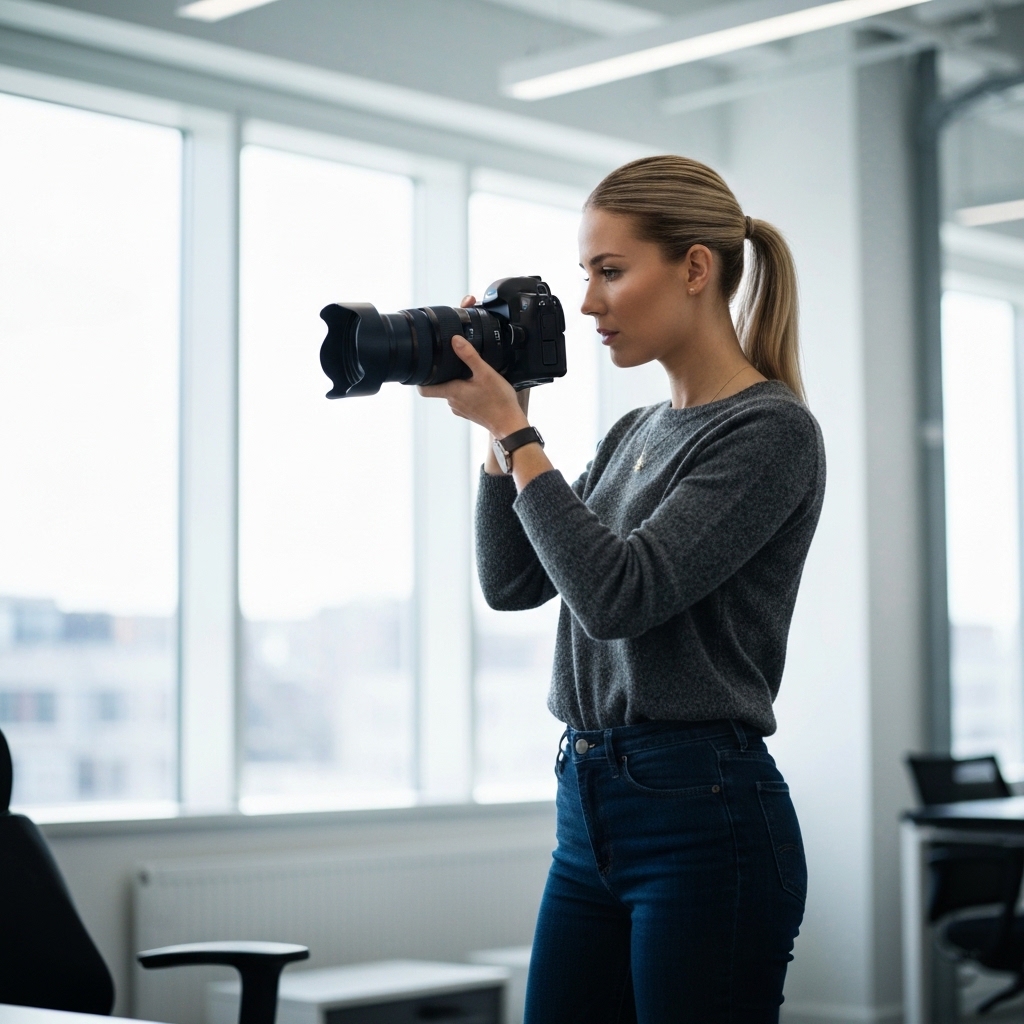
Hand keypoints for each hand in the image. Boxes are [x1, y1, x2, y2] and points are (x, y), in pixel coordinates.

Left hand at [417, 295, 528, 438]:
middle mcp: (453, 403)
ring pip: (452, 392)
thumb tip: (455, 340)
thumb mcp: (485, 373)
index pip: (424, 390)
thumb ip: (469, 356)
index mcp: (452, 392)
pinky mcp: (470, 412)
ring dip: (458, 383)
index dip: (419, 380)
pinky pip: (463, 399)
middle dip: (444, 375)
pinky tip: (479, 386)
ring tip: (469, 374)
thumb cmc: (499, 402)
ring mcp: (461, 409)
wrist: (510, 424)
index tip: (422, 368)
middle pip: (439, 387)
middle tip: (452, 363)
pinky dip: (467, 391)